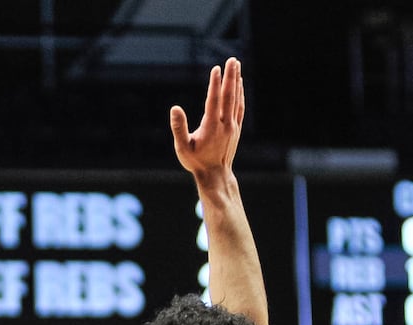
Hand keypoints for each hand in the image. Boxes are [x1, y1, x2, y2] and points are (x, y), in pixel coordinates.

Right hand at [170, 57, 243, 180]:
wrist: (215, 175)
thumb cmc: (195, 162)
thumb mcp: (182, 147)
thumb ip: (178, 127)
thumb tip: (175, 108)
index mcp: (211, 127)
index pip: (213, 100)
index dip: (215, 84)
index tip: (216, 68)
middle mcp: (225, 124)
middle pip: (229, 95)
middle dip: (230, 76)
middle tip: (232, 59)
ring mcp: (233, 126)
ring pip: (236, 99)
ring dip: (237, 81)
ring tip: (237, 66)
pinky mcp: (237, 128)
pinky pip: (240, 107)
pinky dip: (240, 94)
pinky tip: (239, 85)